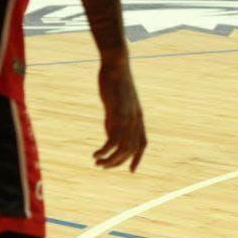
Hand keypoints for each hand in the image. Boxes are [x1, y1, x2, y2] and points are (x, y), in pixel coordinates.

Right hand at [94, 55, 146, 170]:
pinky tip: (95, 154)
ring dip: (111, 159)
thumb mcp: (116, 105)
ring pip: (123, 147)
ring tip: (97, 163)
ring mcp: (128, 117)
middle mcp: (136, 119)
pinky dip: (105, 150)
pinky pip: (113, 139)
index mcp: (138, 117)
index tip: (131, 171)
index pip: (143, 143)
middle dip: (118, 162)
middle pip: (131, 148)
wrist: (116, 66)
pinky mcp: (118, 114)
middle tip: (102, 166)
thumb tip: (110, 135)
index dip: (138, 158)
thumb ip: (115, 120)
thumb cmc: (114, 84)